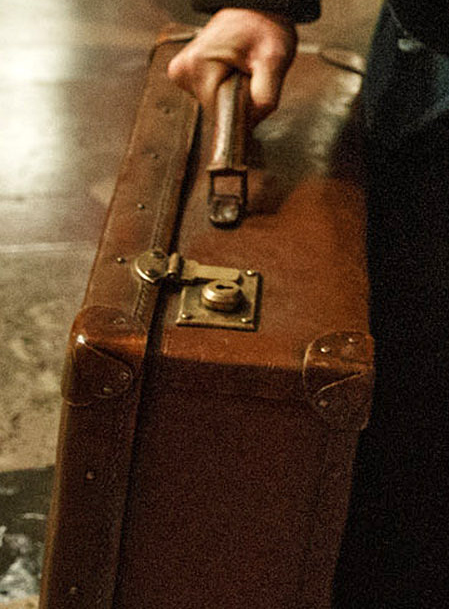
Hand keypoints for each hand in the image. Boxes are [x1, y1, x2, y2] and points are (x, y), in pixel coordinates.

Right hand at [167, 8, 296, 123]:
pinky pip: (210, 97)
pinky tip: (231, 70)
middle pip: (217, 111)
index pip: (222, 114)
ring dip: (232, 96)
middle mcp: (182, 72)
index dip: (244, 108)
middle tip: (249, 72)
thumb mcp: (274, 60)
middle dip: (238, 101)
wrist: (254, 10)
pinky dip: (225, 89)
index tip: (254, 85)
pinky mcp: (185, 77)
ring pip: (214, 106)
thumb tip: (249, 125)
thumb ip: (264, 98)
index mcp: (197, 68)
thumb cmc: (263, 27)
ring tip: (241, 68)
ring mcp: (181, 75)